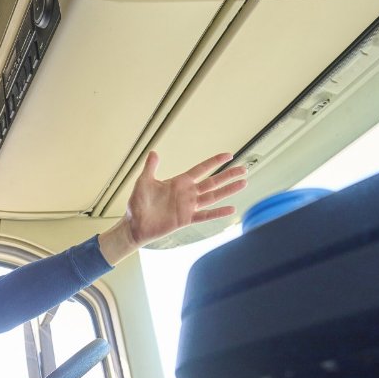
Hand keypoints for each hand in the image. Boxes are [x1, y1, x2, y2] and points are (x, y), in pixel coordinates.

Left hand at [99, 151, 247, 263]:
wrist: (134, 225)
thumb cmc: (137, 204)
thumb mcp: (144, 182)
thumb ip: (151, 168)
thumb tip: (154, 152)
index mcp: (179, 182)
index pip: (201, 169)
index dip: (214, 162)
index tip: (228, 155)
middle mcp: (187, 193)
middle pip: (213, 181)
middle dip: (228, 175)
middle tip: (244, 169)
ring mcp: (188, 206)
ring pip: (213, 196)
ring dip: (228, 190)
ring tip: (243, 184)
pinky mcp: (186, 219)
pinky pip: (205, 215)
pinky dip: (217, 213)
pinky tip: (230, 209)